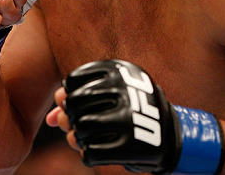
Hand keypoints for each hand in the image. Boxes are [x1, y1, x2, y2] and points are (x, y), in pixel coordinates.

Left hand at [49, 60, 224, 173]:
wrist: (171, 135)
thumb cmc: (129, 109)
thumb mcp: (108, 95)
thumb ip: (76, 99)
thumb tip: (53, 116)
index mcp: (119, 70)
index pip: (72, 81)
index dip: (67, 96)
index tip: (74, 104)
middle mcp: (125, 90)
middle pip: (73, 105)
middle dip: (70, 118)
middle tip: (77, 125)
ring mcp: (130, 118)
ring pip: (80, 129)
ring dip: (77, 137)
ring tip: (86, 137)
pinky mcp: (132, 146)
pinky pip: (90, 153)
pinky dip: (87, 154)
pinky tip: (96, 151)